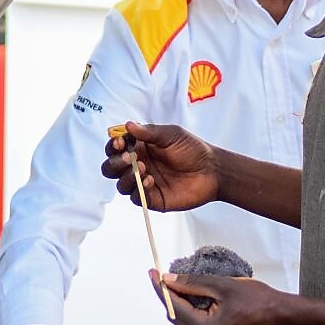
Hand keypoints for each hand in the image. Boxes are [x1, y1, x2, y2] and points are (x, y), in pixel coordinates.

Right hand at [101, 122, 218, 212]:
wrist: (212, 170)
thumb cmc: (192, 149)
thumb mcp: (171, 135)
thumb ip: (148, 132)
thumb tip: (127, 126)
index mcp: (139, 148)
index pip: (116, 148)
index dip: (113, 146)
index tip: (120, 142)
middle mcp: (138, 165)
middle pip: (112, 168)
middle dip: (114, 163)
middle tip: (128, 157)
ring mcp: (144, 183)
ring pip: (121, 185)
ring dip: (126, 176)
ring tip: (144, 168)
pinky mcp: (153, 199)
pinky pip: (137, 198)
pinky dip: (139, 189)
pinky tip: (150, 180)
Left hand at [151, 269, 285, 324]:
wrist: (281, 314)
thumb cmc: (257, 299)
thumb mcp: (222, 285)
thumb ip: (192, 283)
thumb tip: (169, 280)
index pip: (176, 308)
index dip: (162, 289)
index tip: (154, 273)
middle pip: (179, 319)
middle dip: (169, 297)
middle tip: (162, 277)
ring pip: (188, 324)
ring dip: (181, 305)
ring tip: (177, 284)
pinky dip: (193, 312)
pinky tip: (193, 297)